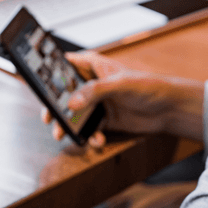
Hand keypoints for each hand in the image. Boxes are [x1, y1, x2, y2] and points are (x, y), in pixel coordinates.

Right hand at [41, 52, 204, 145]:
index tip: (37, 86)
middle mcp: (92, 84)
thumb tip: (71, 103)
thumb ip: (95, 91)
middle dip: (56, 109)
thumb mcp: (120, 85)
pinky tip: (97, 142)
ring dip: (70, 127)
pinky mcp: (105, 120)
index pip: (65, 65)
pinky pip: (89, 129)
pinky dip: (90, 137)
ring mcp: (98, 102)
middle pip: (64, 95)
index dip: (48, 74)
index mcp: (94, 66)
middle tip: (49, 120)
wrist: (170, 109)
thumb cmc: (149, 87)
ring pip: (74, 115)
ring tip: (66, 136)